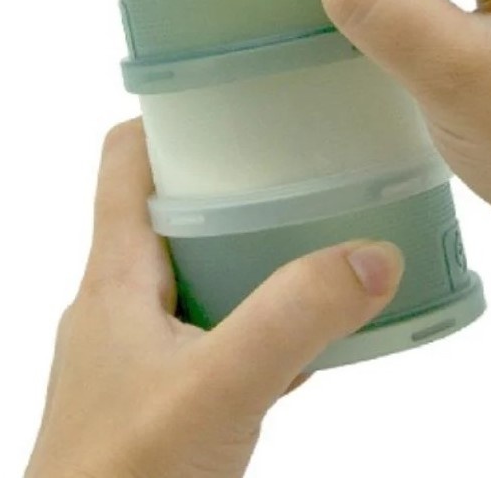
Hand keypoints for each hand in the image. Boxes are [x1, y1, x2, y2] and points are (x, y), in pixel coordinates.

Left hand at [26, 119, 403, 477]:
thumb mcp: (217, 387)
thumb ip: (294, 318)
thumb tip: (375, 254)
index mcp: (115, 277)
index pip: (127, 161)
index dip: (172, 116)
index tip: (237, 91)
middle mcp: (123, 304)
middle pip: (177, 210)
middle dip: (239, 181)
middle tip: (309, 159)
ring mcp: (143, 355)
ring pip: (206, 274)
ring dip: (259, 253)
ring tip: (326, 234)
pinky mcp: (167, 399)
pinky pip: (222, 335)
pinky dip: (265, 321)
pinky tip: (316, 334)